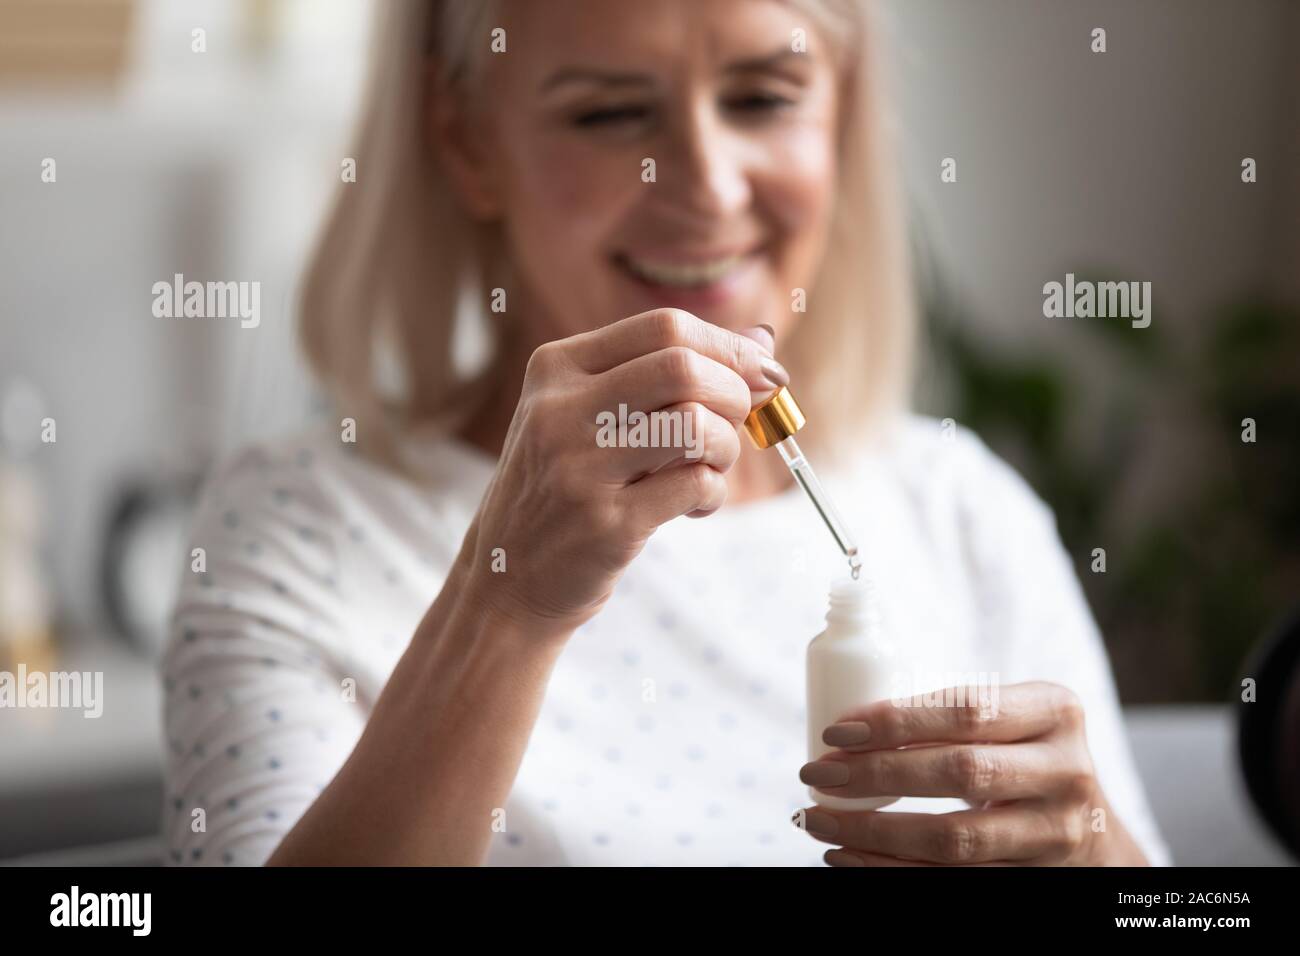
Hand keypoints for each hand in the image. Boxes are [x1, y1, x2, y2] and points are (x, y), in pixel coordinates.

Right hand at [460, 308, 784, 639]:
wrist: (506, 578)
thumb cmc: (562, 487)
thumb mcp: (590, 415)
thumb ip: (666, 374)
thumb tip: (761, 340)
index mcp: (556, 368)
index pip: (664, 328)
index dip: (730, 346)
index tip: (763, 373)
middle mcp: (560, 410)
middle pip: (683, 366)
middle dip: (735, 393)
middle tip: (740, 423)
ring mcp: (579, 468)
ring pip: (695, 424)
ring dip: (726, 447)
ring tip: (710, 467)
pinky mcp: (605, 524)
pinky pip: (695, 485)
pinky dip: (713, 493)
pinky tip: (694, 504)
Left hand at [793, 681, 1150, 865]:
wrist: (1089, 825)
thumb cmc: (1021, 755)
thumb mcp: (1009, 719)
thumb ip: (949, 715)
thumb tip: (844, 724)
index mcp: (1054, 711)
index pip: (966, 710)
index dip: (895, 720)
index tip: (835, 730)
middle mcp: (1065, 771)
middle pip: (960, 772)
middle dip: (875, 774)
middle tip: (816, 774)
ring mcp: (1055, 832)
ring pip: (953, 839)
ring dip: (872, 831)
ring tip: (818, 819)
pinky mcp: (1035, 879)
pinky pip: (952, 880)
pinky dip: (889, 868)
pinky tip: (847, 855)